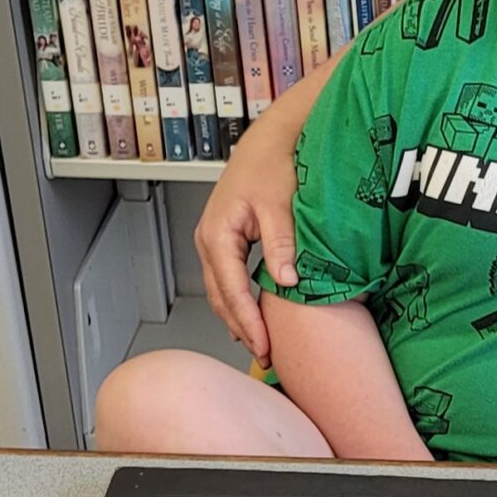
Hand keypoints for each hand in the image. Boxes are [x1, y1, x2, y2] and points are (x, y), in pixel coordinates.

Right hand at [195, 123, 300, 362]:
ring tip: (261, 345)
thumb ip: (282, 243)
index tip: (265, 345)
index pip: (232, 289)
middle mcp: (209, 239)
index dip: (248, 321)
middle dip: (242, 328)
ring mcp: (215, 241)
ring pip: (222, 291)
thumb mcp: (280, 204)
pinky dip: (239, 301)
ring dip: (238, 318)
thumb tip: (286, 281)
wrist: (269, 140)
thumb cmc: (273, 165)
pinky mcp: (226, 240)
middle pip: (221, 297)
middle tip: (266, 356)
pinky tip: (254, 316)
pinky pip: (228, 279)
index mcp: (218, 233)